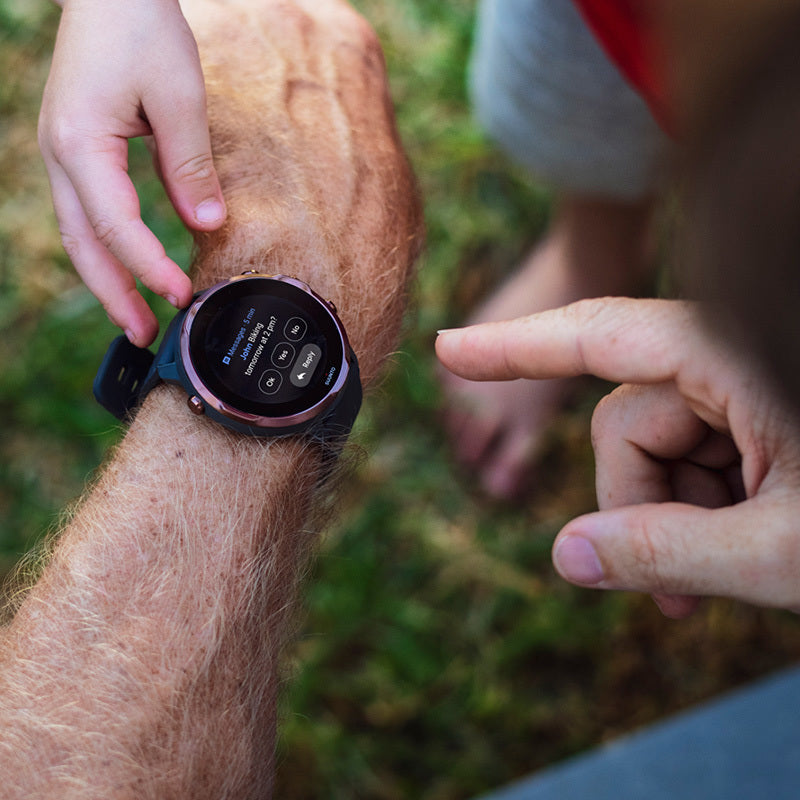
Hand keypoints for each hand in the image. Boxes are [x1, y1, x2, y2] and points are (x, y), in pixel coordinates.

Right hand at [39, 0, 226, 345]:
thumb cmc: (140, 27)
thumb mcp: (178, 95)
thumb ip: (191, 165)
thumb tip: (208, 223)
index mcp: (80, 143)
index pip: (117, 225)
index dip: (148, 267)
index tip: (181, 297)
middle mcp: (61, 155)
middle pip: (84, 244)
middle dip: (115, 295)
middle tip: (145, 336)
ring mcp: (63, 154)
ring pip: (80, 235)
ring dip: (109, 280)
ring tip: (137, 317)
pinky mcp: (77, 152)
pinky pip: (88, 214)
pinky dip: (109, 248)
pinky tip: (130, 268)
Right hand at [437, 298, 799, 616]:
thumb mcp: (783, 550)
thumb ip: (669, 552)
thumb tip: (565, 555)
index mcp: (734, 354)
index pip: (602, 335)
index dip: (515, 345)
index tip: (448, 349)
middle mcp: (729, 356)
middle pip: (625, 423)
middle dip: (637, 505)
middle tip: (678, 595)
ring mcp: (740, 385)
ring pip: (652, 445)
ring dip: (670, 514)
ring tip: (719, 579)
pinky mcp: (750, 414)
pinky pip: (687, 454)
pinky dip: (694, 506)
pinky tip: (734, 552)